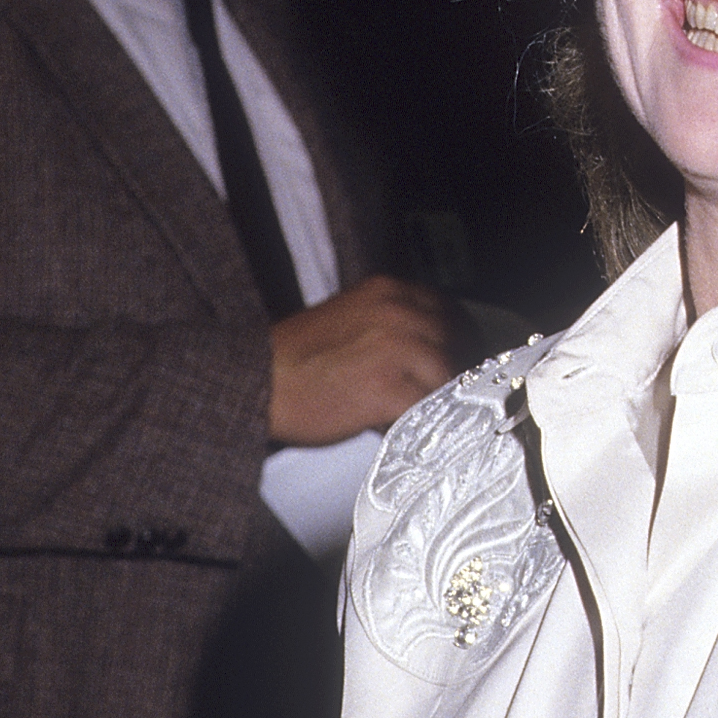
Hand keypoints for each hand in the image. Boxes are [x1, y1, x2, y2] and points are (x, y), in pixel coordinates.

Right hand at [268, 273, 467, 444]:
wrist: (258, 380)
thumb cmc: (296, 356)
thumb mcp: (350, 317)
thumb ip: (390, 324)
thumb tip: (428, 349)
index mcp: (388, 292)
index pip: (449, 310)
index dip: (458, 339)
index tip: (459, 359)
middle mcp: (397, 314)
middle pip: (455, 344)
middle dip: (454, 371)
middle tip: (447, 394)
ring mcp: (394, 350)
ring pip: (447, 378)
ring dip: (439, 398)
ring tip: (421, 412)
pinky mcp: (387, 390)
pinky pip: (428, 408)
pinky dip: (424, 421)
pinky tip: (406, 426)